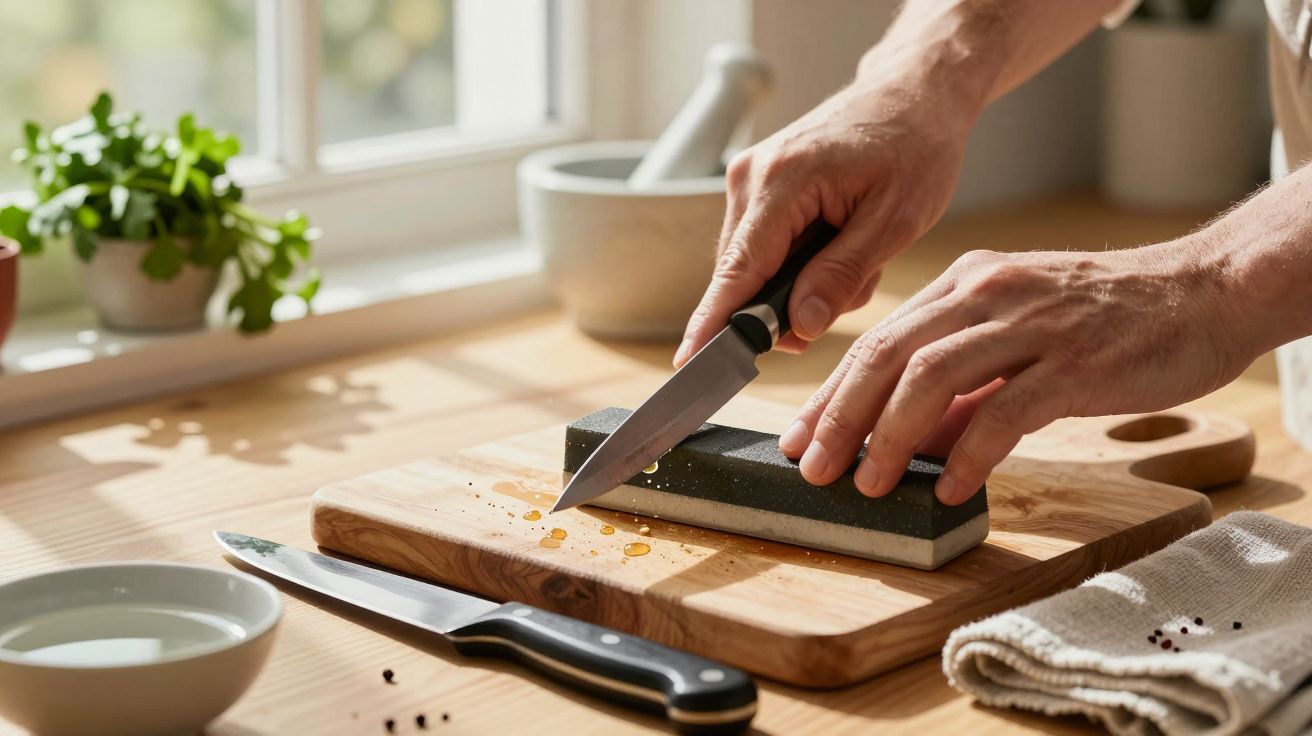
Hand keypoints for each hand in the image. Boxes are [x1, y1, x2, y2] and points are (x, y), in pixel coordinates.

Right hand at [673, 75, 975, 366]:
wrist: (913, 94)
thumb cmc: (915, 148)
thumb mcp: (897, 220)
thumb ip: (843, 275)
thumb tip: (800, 327)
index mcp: (784, 180)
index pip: (738, 270)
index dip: (714, 323)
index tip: (689, 364)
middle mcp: (751, 177)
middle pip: (743, 276)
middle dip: (789, 305)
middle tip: (853, 290)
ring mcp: (748, 179)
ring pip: (754, 267)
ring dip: (801, 282)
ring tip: (856, 254)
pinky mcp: (756, 185)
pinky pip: (762, 248)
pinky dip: (799, 261)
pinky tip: (839, 243)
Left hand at [777, 242, 1251, 503]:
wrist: (1204, 290)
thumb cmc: (1108, 319)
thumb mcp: (1019, 336)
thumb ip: (964, 386)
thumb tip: (911, 442)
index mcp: (966, 285)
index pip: (878, 340)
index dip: (831, 394)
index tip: (799, 437)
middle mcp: (986, 295)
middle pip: (887, 355)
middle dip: (840, 417)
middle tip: (813, 467)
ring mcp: (1030, 325)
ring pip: (932, 377)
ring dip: (891, 437)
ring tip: (871, 485)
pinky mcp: (1075, 361)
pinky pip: (1005, 410)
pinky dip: (971, 453)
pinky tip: (953, 488)